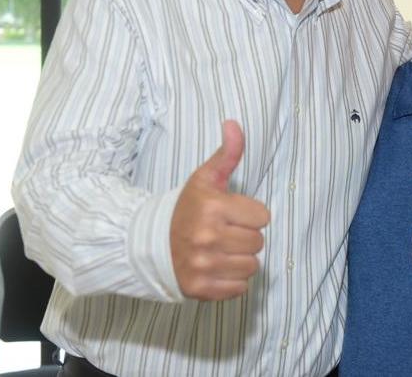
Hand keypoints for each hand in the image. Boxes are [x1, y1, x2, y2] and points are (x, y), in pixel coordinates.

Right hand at [170, 120, 269, 300]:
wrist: (148, 244)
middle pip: (258, 242)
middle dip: (245, 236)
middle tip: (224, 232)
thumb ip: (227, 153)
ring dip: (240, 259)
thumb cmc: (185, 208)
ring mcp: (203, 265)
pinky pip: (240, 288)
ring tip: (220, 250)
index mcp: (213, 208)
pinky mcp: (200, 288)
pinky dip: (231, 281)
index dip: (249, 214)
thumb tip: (233, 123)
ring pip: (252, 266)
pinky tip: (216, 267)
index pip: (263, 217)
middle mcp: (208, 237)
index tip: (230, 214)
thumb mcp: (205, 178)